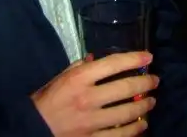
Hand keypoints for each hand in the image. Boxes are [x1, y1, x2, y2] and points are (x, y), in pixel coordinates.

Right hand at [32, 51, 157, 135]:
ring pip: (127, 113)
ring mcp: (91, 122)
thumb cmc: (45, 101)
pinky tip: (141, 125)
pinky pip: (120, 136)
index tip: (148, 57)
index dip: (134, 59)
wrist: (31, 130)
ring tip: (151, 102)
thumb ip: (79, 67)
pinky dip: (134, 130)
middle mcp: (88, 98)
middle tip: (155, 81)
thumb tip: (97, 59)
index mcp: (79, 79)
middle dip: (145, 84)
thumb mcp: (59, 78)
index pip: (113, 64)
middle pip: (126, 89)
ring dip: (144, 107)